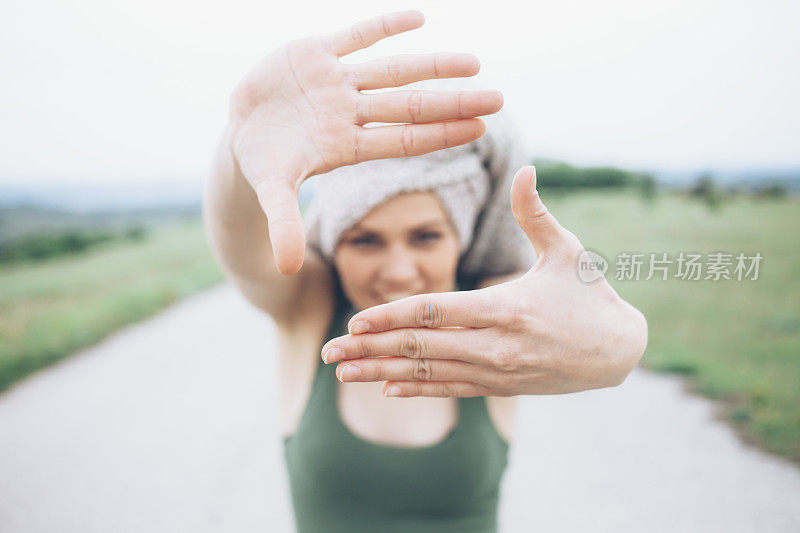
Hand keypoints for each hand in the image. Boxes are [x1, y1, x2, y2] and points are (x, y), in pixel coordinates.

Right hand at [227, 10, 503, 274]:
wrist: (241, 129)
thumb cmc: (264, 163)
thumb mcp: (272, 191)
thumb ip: (284, 225)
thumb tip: (288, 268)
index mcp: (347, 145)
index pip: (403, 140)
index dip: (440, 135)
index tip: (479, 130)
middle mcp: (350, 112)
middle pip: (410, 105)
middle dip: (452, 102)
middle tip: (498, 98)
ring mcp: (336, 81)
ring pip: (393, 69)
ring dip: (432, 65)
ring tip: (474, 63)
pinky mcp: (315, 52)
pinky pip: (355, 33)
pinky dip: (384, 23)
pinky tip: (420, 16)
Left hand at [320, 166, 647, 396]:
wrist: (619, 353)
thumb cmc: (590, 296)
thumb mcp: (567, 252)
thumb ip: (536, 214)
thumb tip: (526, 169)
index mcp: (506, 308)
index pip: (436, 312)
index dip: (392, 317)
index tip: (355, 321)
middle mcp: (496, 345)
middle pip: (421, 348)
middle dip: (371, 350)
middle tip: (330, 352)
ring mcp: (497, 371)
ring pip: (429, 373)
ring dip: (382, 374)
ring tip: (343, 373)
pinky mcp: (501, 386)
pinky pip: (451, 389)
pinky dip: (417, 388)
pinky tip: (387, 389)